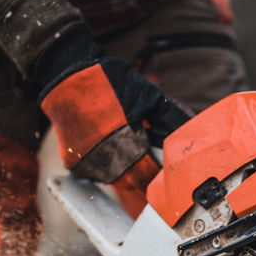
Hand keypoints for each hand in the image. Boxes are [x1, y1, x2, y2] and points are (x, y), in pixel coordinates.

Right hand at [35, 26, 190, 212]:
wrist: (66, 72)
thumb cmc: (108, 81)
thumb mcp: (149, 97)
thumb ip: (170, 119)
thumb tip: (190, 130)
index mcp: (128, 149)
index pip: (150, 179)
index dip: (161, 174)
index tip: (167, 167)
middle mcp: (107, 163)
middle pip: (134, 183)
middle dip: (144, 172)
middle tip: (148, 153)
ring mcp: (88, 165)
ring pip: (115, 179)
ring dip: (125, 169)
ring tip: (126, 143)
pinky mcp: (73, 161)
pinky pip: (96, 171)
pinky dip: (105, 163)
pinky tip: (108, 143)